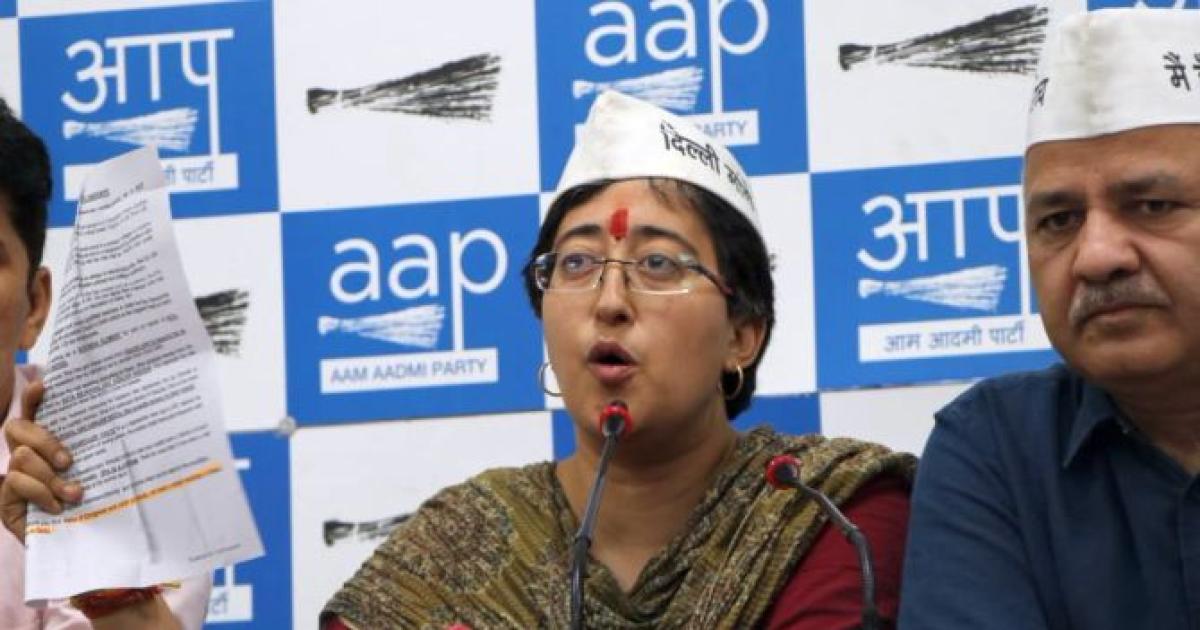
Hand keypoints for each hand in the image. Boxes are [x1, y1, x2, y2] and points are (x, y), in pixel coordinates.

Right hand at [0, 381, 82, 543]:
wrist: (83, 545)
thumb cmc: (94, 504)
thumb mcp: (97, 473)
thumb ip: (95, 450)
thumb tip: (122, 421)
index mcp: (48, 443)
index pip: (33, 411)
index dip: (33, 397)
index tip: (44, 385)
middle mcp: (26, 454)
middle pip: (18, 427)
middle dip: (45, 440)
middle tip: (70, 461)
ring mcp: (12, 475)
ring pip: (21, 456)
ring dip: (50, 476)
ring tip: (74, 494)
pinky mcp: (4, 498)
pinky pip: (16, 482)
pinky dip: (41, 493)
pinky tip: (57, 507)